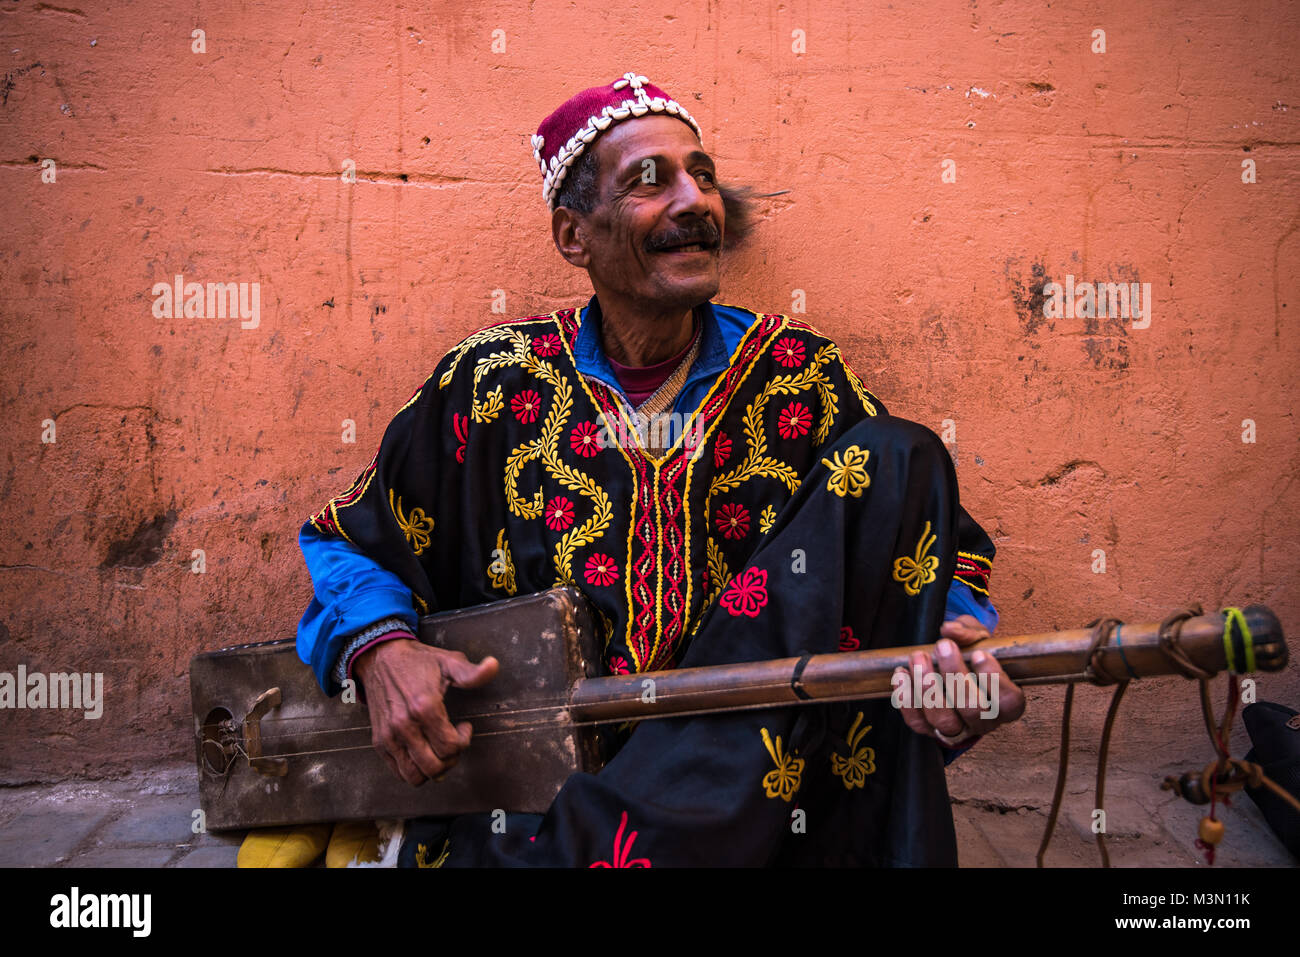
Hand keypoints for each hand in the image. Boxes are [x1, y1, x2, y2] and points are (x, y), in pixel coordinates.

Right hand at [352, 638, 499, 785]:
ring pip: (414, 776)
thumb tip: (493, 666)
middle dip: (451, 759)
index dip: (464, 741)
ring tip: (437, 751)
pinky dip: (414, 769)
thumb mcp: (448, 662)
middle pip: (434, 766)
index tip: (464, 727)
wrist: (381, 658)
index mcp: (424, 707)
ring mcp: (389, 736)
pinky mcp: (379, 742)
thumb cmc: (417, 661)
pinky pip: (398, 772)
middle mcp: (404, 725)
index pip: (450, 747)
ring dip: (432, 769)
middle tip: (453, 742)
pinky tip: (422, 751)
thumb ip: (472, 672)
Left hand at [892, 615, 1024, 746]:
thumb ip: (969, 632)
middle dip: (955, 675)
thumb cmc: (973, 656)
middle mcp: (984, 722)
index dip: (994, 680)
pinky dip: (906, 699)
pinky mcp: (930, 730)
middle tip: (943, 646)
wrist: (953, 671)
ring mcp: (957, 730)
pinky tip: (902, 674)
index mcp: (1006, 704)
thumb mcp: (978, 640)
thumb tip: (950, 629)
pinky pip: (917, 722)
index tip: (980, 654)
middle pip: (973, 709)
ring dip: (928, 687)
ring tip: (918, 657)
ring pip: (944, 720)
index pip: (1009, 701)